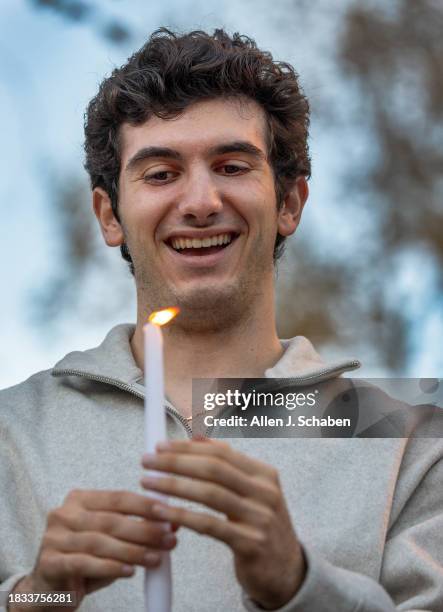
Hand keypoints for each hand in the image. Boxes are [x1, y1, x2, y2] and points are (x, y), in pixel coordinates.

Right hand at [9, 489, 177, 610]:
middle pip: (111, 520)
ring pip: (100, 542)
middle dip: (144, 530)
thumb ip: (138, 528)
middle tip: (168, 539)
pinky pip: (84, 563)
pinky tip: (130, 571)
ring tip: (155, 558)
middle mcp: (64, 514)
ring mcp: (54, 538)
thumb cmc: (86, 559)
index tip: (168, 513)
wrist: (50, 589)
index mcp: (80, 499)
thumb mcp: (113, 540)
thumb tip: (173, 523)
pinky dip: (110, 567)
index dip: (144, 505)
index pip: (118, 498)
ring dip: (132, 551)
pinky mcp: (49, 563)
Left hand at [141, 439, 305, 609]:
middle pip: (214, 469)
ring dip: (174, 485)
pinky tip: (161, 510)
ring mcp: (259, 518)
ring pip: (209, 494)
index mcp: (264, 474)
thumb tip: (197, 437)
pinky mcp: (250, 544)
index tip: (160, 445)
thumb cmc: (260, 525)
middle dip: (176, 462)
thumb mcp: (252, 492)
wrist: (286, 571)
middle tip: (147, 461)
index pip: (221, 452)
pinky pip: (209, 525)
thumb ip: (227, 465)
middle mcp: (265, 492)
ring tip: (148, 482)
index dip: (188, 447)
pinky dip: (182, 515)